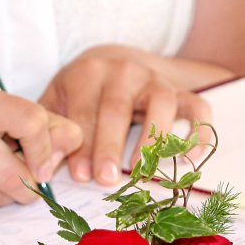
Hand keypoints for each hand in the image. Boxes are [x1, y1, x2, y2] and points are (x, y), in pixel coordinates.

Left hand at [40, 46, 210, 187]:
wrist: (110, 64)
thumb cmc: (79, 94)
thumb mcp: (56, 104)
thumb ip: (50, 134)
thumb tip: (45, 169)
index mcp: (88, 72)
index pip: (84, 110)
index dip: (82, 144)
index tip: (80, 175)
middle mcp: (124, 70)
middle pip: (118, 108)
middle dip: (111, 146)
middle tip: (106, 180)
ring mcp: (155, 79)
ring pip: (161, 104)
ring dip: (153, 139)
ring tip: (142, 172)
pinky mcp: (180, 91)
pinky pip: (199, 108)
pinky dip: (198, 132)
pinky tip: (187, 159)